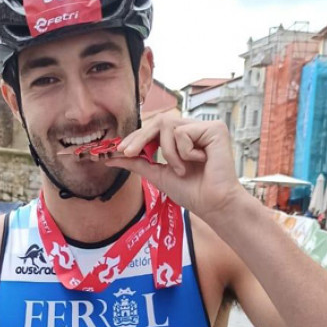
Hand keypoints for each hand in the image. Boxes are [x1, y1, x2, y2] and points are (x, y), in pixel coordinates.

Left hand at [105, 112, 245, 220]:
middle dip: (140, 137)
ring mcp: (205, 128)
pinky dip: (184, 152)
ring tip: (181, 170)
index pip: (155, 129)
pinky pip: (183, 132)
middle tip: (127, 152)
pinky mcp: (215, 129)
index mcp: (183, 138)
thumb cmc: (192, 192)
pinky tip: (200, 162)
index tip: (120, 150)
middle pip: (158, 121)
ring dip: (168, 152)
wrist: (213, 204)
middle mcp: (194, 129)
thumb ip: (137, 163)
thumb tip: (111, 158)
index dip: (137, 136)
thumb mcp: (158, 174)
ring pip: (168, 126)